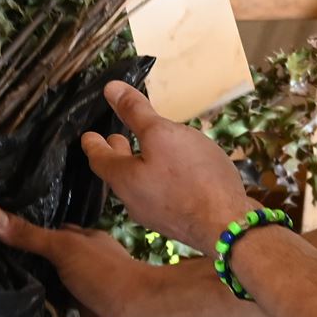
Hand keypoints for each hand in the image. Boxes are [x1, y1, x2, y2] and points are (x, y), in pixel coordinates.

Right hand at [0, 208, 179, 316]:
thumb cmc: (105, 274)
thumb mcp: (63, 247)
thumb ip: (29, 235)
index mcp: (86, 244)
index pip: (56, 233)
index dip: (31, 233)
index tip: (0, 234)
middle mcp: (87, 269)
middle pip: (53, 266)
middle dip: (30, 268)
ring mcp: (87, 298)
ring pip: (58, 296)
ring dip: (37, 298)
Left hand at [78, 79, 253, 252]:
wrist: (228, 226)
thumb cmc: (192, 177)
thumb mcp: (162, 134)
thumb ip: (136, 113)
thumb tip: (110, 89)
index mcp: (123, 178)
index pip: (99, 158)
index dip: (93, 143)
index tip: (88, 136)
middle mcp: (134, 201)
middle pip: (119, 173)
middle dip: (118, 153)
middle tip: (116, 139)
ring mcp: (157, 216)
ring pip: (141, 185)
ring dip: (141, 166)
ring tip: (148, 152)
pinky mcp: (179, 223)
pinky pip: (162, 195)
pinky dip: (162, 179)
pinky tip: (179, 173)